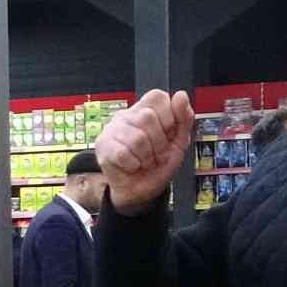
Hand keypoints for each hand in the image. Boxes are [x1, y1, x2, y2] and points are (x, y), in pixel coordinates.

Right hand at [95, 88, 195, 214]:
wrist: (142, 192)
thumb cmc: (158, 164)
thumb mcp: (179, 142)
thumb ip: (184, 118)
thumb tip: (181, 95)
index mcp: (145, 109)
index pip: (157, 97)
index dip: (168, 117)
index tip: (169, 133)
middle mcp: (126, 115)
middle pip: (147, 117)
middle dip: (159, 142)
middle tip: (157, 154)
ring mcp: (112, 130)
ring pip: (137, 138)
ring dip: (147, 157)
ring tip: (145, 161)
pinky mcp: (103, 146)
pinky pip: (123, 154)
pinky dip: (134, 165)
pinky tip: (132, 166)